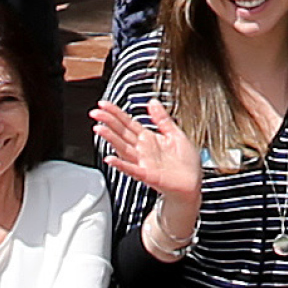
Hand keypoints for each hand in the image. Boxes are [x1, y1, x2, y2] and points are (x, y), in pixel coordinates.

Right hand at [92, 97, 206, 200]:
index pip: (128, 123)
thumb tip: (152, 102)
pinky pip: (132, 169)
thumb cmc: (185, 163)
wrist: (192, 185)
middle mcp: (143, 150)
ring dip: (111, 139)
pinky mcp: (148, 175)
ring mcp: (143, 162)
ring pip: (123, 148)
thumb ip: (162, 119)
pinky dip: (121, 164)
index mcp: (148, 139)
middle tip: (95, 112)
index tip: (103, 104)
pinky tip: (110, 159)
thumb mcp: (175, 134)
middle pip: (122, 133)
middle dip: (108, 122)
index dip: (116, 113)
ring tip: (99, 128)